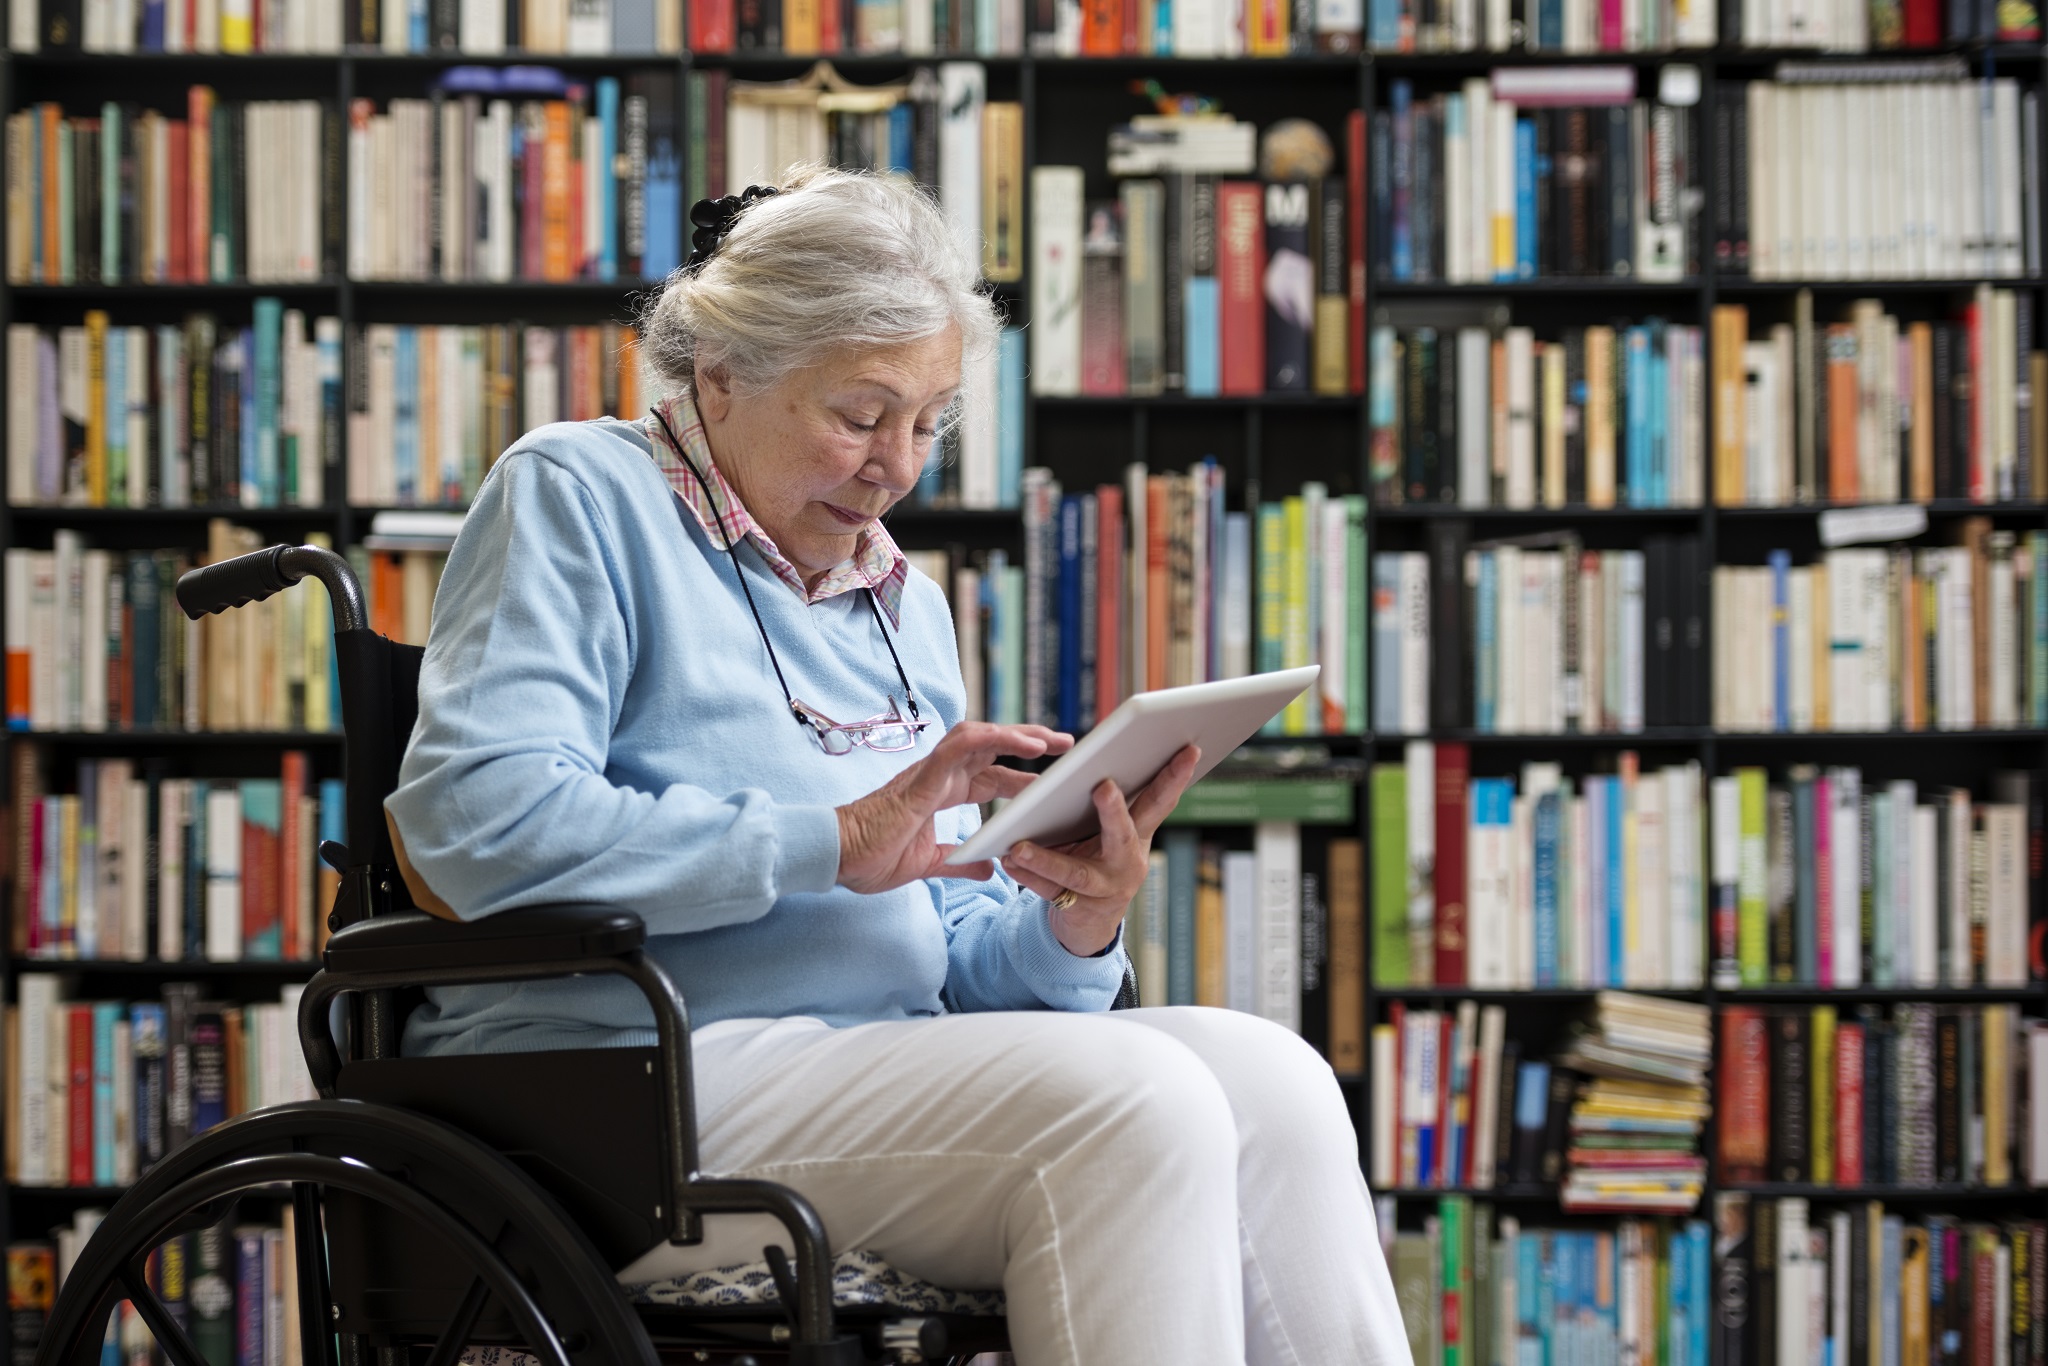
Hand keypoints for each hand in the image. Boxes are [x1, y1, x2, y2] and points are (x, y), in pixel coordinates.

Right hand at [836, 721, 1073, 894]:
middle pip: (994, 748)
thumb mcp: (929, 864)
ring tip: (1053, 741)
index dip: (1023, 776)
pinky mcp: (924, 774)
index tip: (1055, 782)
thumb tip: (989, 869)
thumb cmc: (873, 857)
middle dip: (1032, 743)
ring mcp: (932, 770)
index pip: (992, 776)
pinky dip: (994, 739)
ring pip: (982, 737)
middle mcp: (941, 775)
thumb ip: (959, 863)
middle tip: (1069, 746)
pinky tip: (1023, 745)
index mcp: (942, 792)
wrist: (839, 858)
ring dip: (1019, 734)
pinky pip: (962, 745)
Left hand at [1002, 744, 1201, 956]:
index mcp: (1139, 834)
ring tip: (1019, 847)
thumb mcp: (1113, 833)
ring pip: (1076, 872)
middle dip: (1114, 811)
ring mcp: (1105, 888)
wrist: (1091, 919)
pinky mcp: (1078, 907)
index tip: (1188, 750)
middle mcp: (1128, 862)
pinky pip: (1049, 890)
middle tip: (1104, 787)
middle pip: (1123, 834)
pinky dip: (1028, 876)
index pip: (1160, 801)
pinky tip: (1009, 861)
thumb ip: (1115, 804)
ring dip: (1047, 859)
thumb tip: (1099, 762)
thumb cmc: (1100, 859)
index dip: (1176, 777)